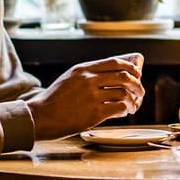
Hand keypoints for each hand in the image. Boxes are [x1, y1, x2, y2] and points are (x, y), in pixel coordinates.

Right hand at [26, 53, 144, 139]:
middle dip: (137, 84)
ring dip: (132, 100)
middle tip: (140, 91)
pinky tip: (124, 112)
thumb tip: (116, 74)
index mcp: (83, 69)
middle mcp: (89, 80)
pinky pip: (119, 108)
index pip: (115, 62)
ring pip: (124, 93)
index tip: (137, 73)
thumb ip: (90, 74)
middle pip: (124, 76)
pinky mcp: (94, 114)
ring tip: (132, 105)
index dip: (130, 67)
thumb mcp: (70, 79)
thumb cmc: (55, 99)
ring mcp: (92, 97)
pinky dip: (126, 110)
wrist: (40, 117)